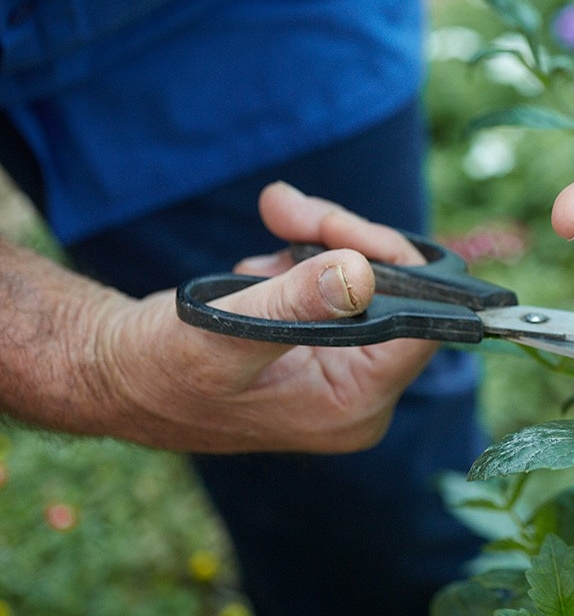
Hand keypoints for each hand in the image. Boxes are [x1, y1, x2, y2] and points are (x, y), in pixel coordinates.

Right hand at [95, 182, 436, 451]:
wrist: (112, 368)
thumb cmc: (155, 369)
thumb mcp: (220, 336)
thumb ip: (292, 304)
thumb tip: (361, 271)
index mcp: (353, 405)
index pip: (420, 325)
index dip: (394, 264)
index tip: (338, 227)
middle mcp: (360, 391)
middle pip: (399, 291)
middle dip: (343, 240)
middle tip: (288, 211)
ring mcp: (344, 366)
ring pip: (368, 275)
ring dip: (317, 241)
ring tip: (259, 251)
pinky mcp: (324, 341)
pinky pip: (339, 278)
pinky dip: (300, 257)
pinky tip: (255, 271)